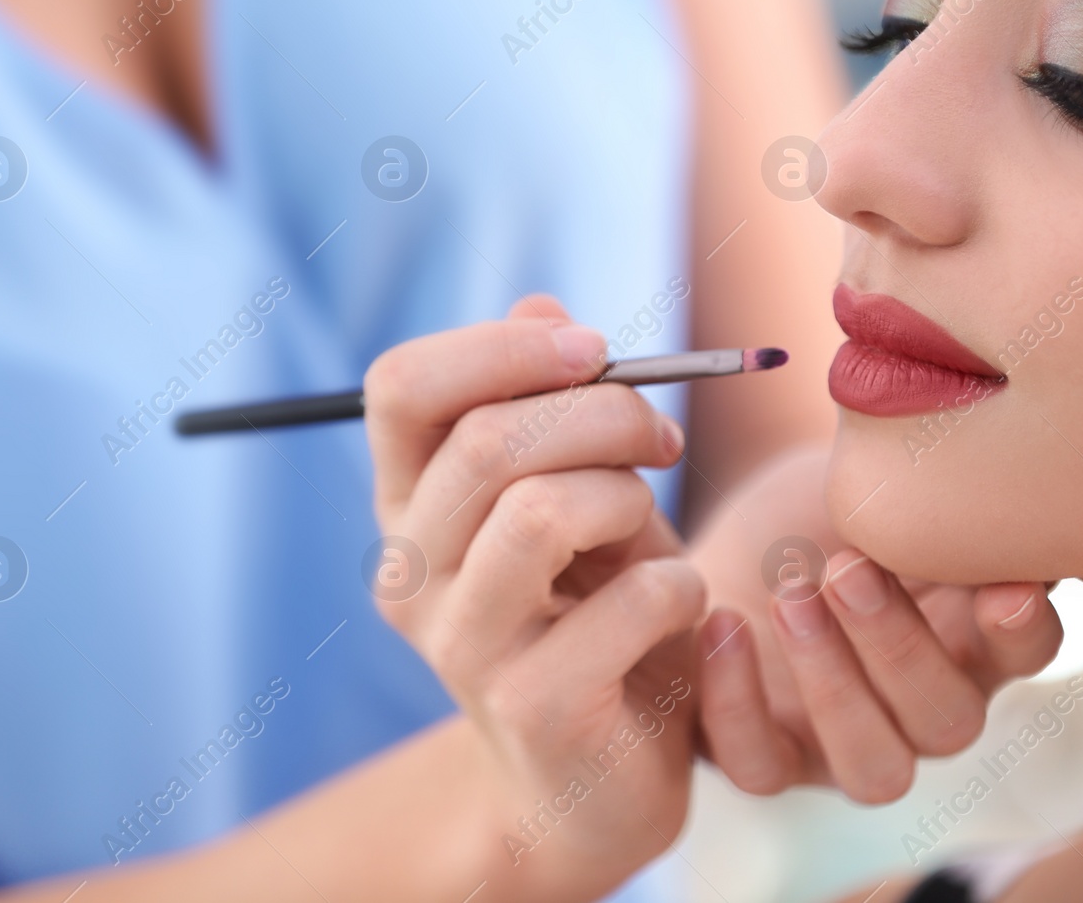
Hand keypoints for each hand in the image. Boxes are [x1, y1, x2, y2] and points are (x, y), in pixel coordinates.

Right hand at [362, 296, 703, 899]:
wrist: (594, 780)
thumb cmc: (590, 615)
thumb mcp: (575, 496)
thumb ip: (551, 407)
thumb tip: (542, 303)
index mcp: (408, 505)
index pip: (400, 386)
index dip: (501, 346)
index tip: (594, 349)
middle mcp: (410, 573)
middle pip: (486, 439)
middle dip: (605, 413)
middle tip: (662, 437)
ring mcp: (461, 647)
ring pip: (543, 511)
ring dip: (631, 497)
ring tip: (653, 528)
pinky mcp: (534, 707)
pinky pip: (634, 598)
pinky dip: (683, 585)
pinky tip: (678, 611)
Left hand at [691, 447, 1063, 801]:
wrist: (712, 548)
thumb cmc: (811, 509)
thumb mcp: (871, 481)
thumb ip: (931, 482)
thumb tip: (984, 441)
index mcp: (970, 638)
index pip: (1027, 653)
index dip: (1021, 630)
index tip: (1000, 584)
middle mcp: (922, 708)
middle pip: (948, 722)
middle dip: (899, 646)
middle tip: (848, 568)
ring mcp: (844, 746)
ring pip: (874, 770)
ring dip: (834, 683)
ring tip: (790, 592)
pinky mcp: (765, 756)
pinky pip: (760, 771)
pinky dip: (737, 704)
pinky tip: (721, 623)